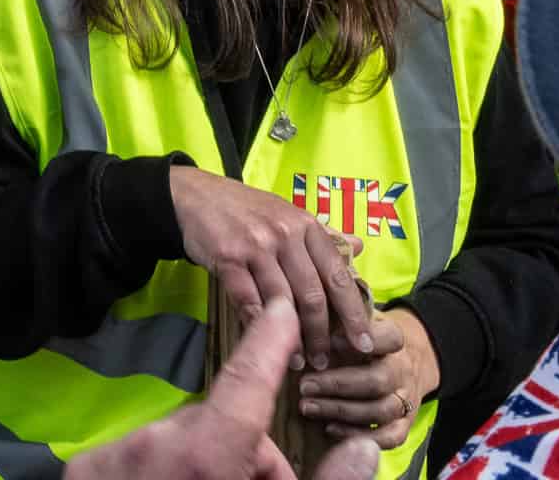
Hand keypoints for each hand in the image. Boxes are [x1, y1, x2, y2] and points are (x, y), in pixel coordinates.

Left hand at [58, 295, 379, 479]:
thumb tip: (363, 446)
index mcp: (203, 456)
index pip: (246, 382)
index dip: (269, 343)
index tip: (280, 308)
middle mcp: (153, 448)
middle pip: (216, 433)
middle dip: (245, 461)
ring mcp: (111, 462)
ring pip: (175, 449)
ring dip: (200, 473)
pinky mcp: (85, 474)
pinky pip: (135, 462)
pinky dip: (156, 478)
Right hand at [168, 165, 375, 363]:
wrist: (196, 195)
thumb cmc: (247, 209)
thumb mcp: (289, 213)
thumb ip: (324, 234)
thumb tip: (360, 247)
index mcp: (306, 225)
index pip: (338, 275)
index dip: (353, 313)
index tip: (363, 342)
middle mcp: (285, 234)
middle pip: (312, 294)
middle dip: (322, 334)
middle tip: (326, 360)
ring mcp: (256, 246)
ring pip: (283, 302)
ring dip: (294, 338)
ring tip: (300, 362)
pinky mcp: (228, 258)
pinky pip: (248, 299)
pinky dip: (260, 325)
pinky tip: (266, 342)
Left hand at [297, 308, 438, 449]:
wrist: (399, 366)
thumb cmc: (361, 341)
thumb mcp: (353, 323)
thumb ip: (335, 322)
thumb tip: (295, 321)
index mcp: (393, 340)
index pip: (390, 338)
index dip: (364, 339)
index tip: (332, 341)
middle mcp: (402, 370)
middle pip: (377, 380)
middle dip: (338, 384)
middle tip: (304, 384)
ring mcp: (405, 399)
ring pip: (381, 409)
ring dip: (342, 410)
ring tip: (307, 406)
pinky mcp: (403, 425)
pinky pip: (389, 437)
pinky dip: (360, 434)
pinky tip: (330, 428)